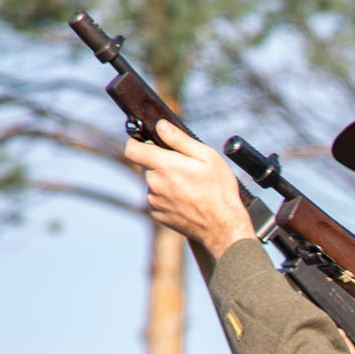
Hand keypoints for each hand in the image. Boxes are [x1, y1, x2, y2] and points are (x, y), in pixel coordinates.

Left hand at [122, 120, 250, 258]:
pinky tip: (187, 201)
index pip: (132, 149)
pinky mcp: (158, 215)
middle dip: (161, 164)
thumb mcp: (208, 157)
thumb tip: (160, 126)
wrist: (223, 228)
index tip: (146, 143)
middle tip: (185, 169)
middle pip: (146, 166)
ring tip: (189, 188)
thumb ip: (180, 139)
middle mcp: (153, 183)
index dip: (136, 142)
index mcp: (163, 166)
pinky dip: (167, 197)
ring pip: (153, 183)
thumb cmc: (220, 191)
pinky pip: (157, 200)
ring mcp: (154, 201)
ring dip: (165, 181)